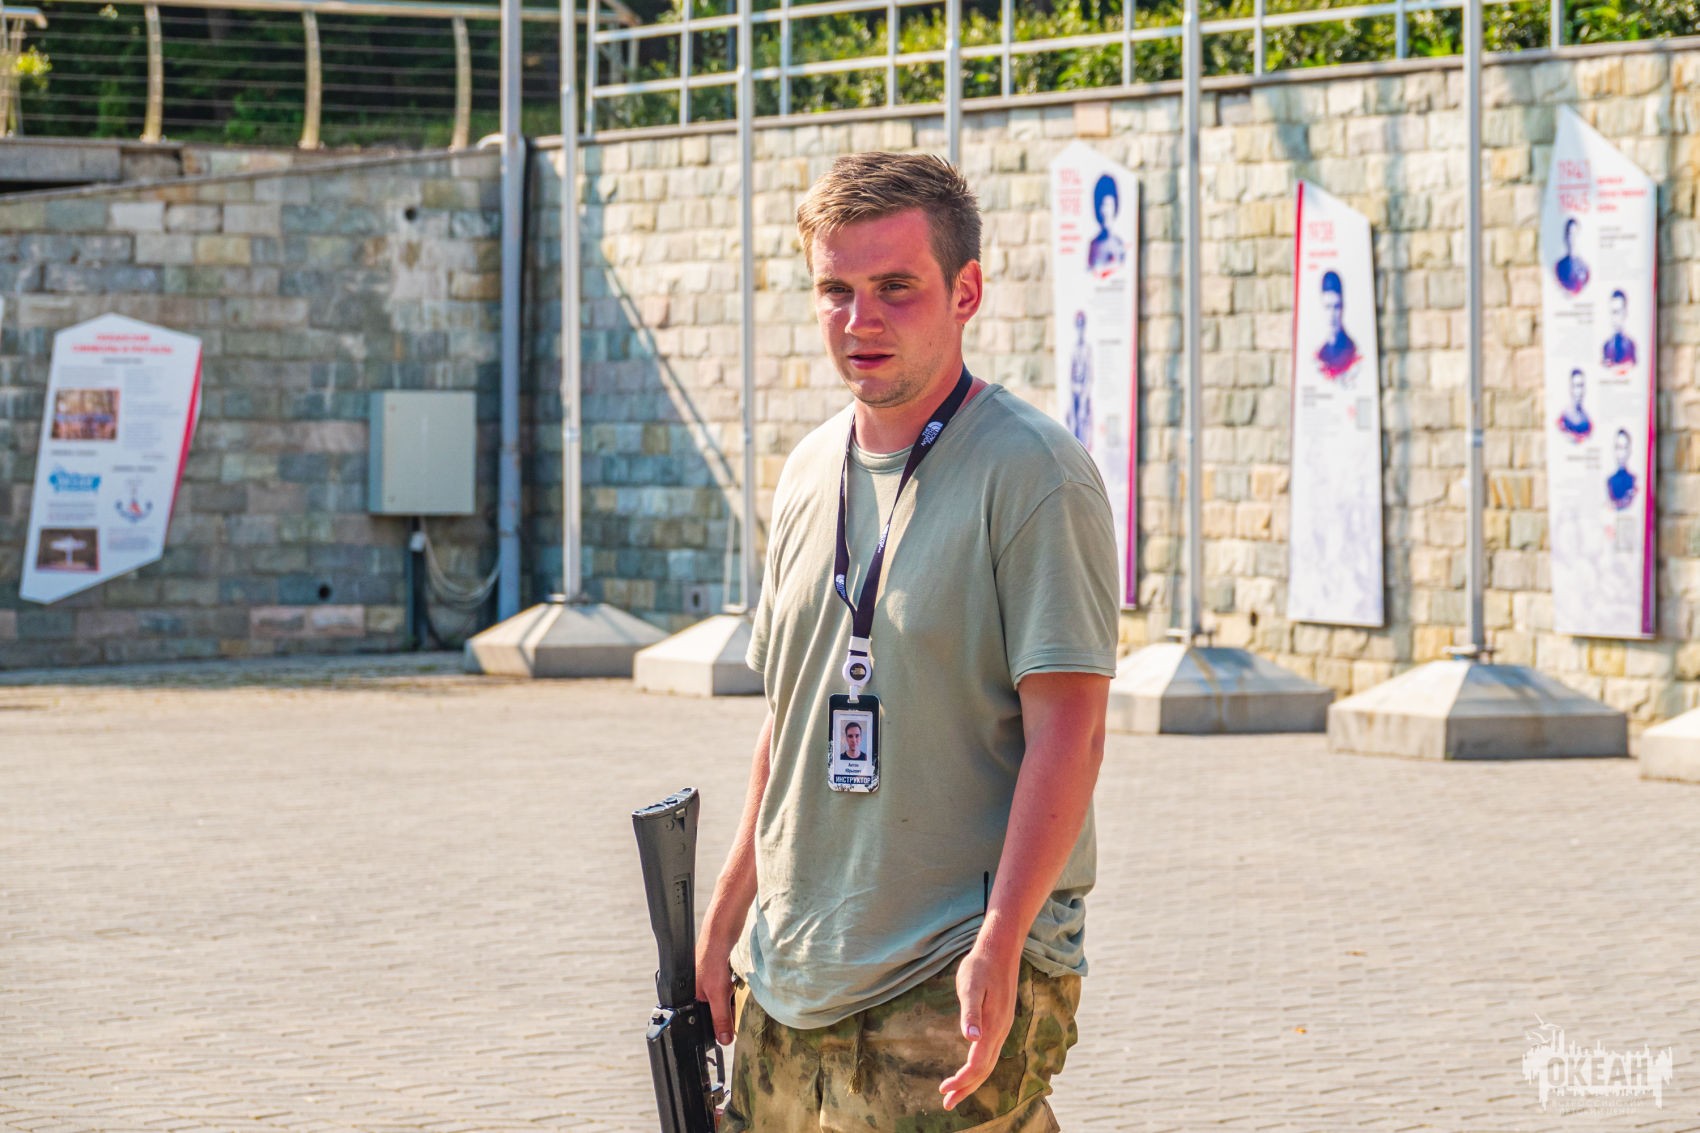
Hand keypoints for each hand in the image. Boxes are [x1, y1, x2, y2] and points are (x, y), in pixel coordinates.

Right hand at [696, 935, 736, 1046]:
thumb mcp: (718, 994)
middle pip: (715, 1009)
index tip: (730, 1032)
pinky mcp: (718, 971)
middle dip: (727, 1012)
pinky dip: (734, 988)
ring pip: (723, 998)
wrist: (721, 932)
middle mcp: (698, 988)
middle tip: (736, 1010)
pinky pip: (728, 987)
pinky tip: (738, 984)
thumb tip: (724, 1040)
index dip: (717, 1027)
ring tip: (736, 995)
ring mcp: (708, 980)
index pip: (704, 1020)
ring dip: (732, 999)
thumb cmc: (712, 959)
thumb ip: (721, 1018)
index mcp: (691, 996)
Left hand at [939, 944, 1019, 1110]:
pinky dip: (979, 1067)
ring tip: (954, 1093)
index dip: (961, 1081)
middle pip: (985, 1070)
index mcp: (993, 1026)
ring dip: (972, 1081)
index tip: (943, 1090)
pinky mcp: (1000, 1022)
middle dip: (966, 1089)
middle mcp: (1000, 1031)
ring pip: (989, 1063)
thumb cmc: (981, 965)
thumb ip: (971, 1013)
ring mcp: (1003, 1027)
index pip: (977, 1064)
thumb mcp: (970, 985)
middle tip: (946, 1104)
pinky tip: (970, 1068)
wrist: (1001, 949)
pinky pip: (990, 1053)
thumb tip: (971, 1038)